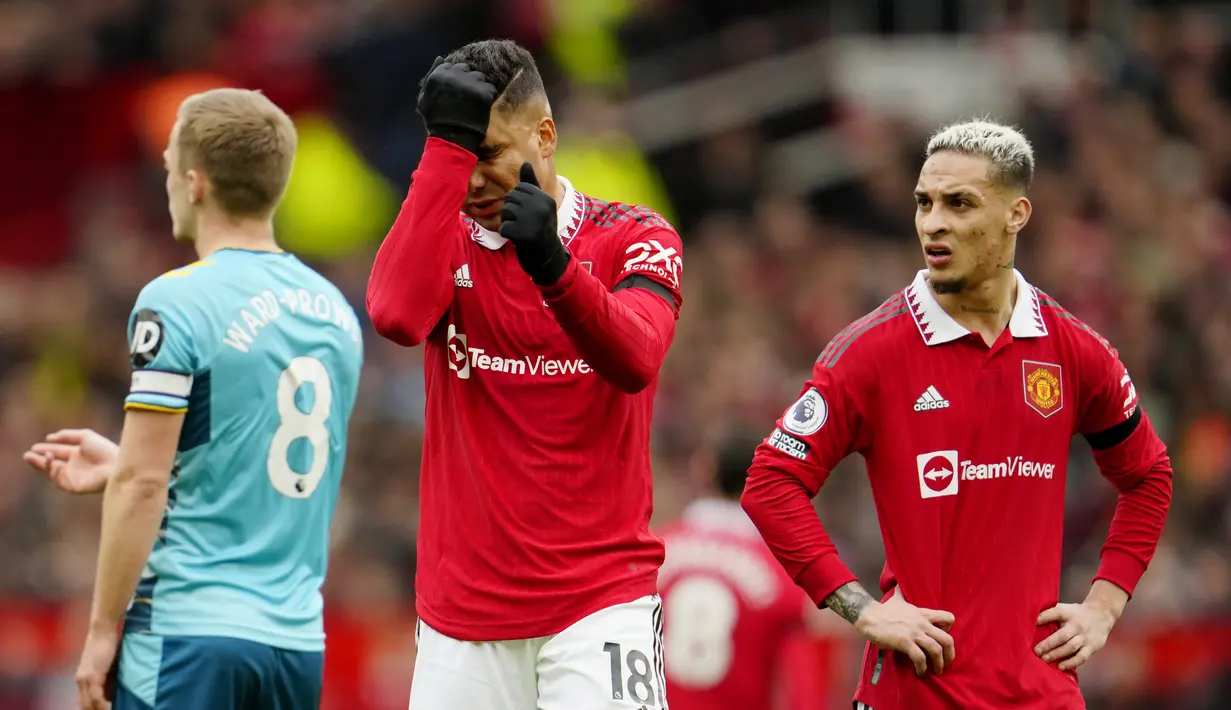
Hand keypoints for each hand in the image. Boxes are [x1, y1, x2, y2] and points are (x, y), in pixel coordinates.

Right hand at [23, 429, 118, 493]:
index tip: (34, 446)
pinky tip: (49, 460)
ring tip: (33, 456)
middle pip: (52, 464)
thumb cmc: (104, 449)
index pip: (58, 452)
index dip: (46, 449)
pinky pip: (57, 480)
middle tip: (26, 455)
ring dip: (42, 464)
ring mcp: (74, 476)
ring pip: (52, 472)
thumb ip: (66, 435)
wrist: (115, 465)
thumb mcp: (84, 436)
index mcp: (78, 454)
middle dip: (38, 460)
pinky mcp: (73, 486)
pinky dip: (51, 470)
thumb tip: (49, 438)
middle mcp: (75, 466)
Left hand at [76, 627, 118, 709]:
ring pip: (88, 703)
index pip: (84, 701)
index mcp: (83, 679)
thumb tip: (112, 693)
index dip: (91, 709)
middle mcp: (81, 681)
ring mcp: (85, 678)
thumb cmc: (107, 643)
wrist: (102, 629)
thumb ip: (107, 678)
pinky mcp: (92, 675)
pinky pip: (95, 696)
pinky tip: (108, 708)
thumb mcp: (107, 664)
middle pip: (84, 705)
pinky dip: (101, 705)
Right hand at [416, 56, 497, 154]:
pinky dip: (488, 96)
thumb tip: (440, 58)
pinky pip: (491, 88)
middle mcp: (454, 75)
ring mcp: (470, 83)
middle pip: (466, 69)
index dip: (455, 78)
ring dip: (479, 86)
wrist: (452, 139)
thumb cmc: (436, 120)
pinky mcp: (484, 92)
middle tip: (466, 97)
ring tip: (474, 102)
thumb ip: (431, 75)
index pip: (451, 66)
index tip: (455, 91)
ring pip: (480, 77)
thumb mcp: (424, 98)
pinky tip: (482, 107)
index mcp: (438, 74)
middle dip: (467, 80)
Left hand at [499, 162, 568, 285]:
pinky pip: (503, 228)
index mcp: (545, 198)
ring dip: (509, 222)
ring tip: (520, 229)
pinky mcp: (523, 234)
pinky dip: (507, 234)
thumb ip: (530, 184)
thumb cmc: (540, 227)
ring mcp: (533, 221)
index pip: (520, 188)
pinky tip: (517, 238)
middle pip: (511, 198)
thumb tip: (525, 162)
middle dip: (512, 211)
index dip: (519, 201)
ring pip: (506, 212)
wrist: (546, 256)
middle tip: (523, 222)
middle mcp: (541, 207)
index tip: (529, 213)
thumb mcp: (540, 204)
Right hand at [855, 586, 955, 676]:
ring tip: (935, 671)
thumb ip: (901, 593)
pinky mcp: (905, 643)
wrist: (868, 616)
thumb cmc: (883, 610)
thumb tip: (897, 583)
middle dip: (950, 654)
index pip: (948, 618)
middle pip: (947, 640)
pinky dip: (922, 667)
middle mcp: (922, 624)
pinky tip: (919, 672)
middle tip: (946, 663)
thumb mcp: (896, 599)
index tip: (943, 639)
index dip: (949, 630)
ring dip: (938, 664)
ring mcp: (914, 633)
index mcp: (923, 614)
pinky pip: (920, 658)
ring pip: (936, 650)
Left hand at [1035, 600, 1116, 670]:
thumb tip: (1028, 619)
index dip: (1042, 617)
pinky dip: (1071, 663)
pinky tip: (1061, 667)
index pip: (1054, 613)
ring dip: (1057, 654)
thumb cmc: (1075, 613)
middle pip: (1062, 635)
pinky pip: (1082, 657)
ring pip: (1071, 647)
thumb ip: (1049, 613)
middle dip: (1049, 644)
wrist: (1102, 614)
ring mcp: (1085, 637)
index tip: (1031, 623)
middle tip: (1036, 651)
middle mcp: (1076, 625)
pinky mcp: (1092, 647)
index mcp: (1066, 613)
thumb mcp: (1064, 609)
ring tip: (1045, 659)